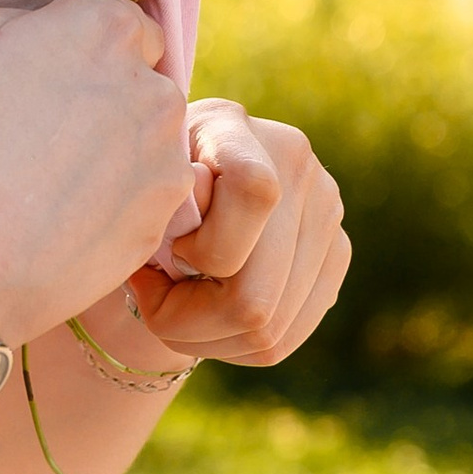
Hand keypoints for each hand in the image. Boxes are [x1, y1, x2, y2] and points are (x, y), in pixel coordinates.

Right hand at [0, 0, 193, 345]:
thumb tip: (47, 29)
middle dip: (107, 100)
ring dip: (114, 155)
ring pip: (147, 146)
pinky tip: (60, 221)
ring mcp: (162, 164)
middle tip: (42, 133)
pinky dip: (113, 207)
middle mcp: (152, 91)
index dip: (86, 49)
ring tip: (47, 185)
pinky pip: (143, 202)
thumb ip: (24, 17)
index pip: (125, 25)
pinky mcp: (158, 225)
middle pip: (143, 85)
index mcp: (106, 30)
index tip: (51, 77)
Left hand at [127, 102, 349, 369]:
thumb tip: (190, 222)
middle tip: (154, 302)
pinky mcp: (337, 254)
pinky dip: (237, 344)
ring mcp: (327, 213)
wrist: (183, 173)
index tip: (168, 249)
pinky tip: (208, 318)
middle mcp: (298, 167)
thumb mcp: (136, 182)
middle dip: (188, 321)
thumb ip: (158, 203)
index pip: (255, 194)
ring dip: (209, 340)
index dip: (205, 247)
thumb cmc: (145, 183)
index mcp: (237, 129)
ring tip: (175, 310)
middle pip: (257, 297)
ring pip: (271, 331)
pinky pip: (288, 336)